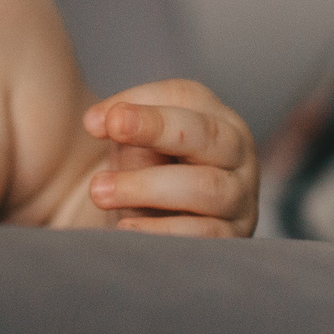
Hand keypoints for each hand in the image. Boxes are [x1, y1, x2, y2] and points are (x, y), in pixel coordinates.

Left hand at [82, 79, 257, 236]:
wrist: (151, 228)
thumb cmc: (144, 173)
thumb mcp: (133, 145)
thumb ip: (126, 131)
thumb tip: (107, 122)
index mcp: (214, 117)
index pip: (184, 96)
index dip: (139, 103)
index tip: (93, 122)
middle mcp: (237, 153)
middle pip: (205, 132)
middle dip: (155, 127)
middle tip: (112, 129)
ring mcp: (240, 197)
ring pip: (203, 185)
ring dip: (146, 186)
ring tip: (100, 192)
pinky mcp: (233, 238)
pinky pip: (202, 233)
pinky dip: (160, 230)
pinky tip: (125, 226)